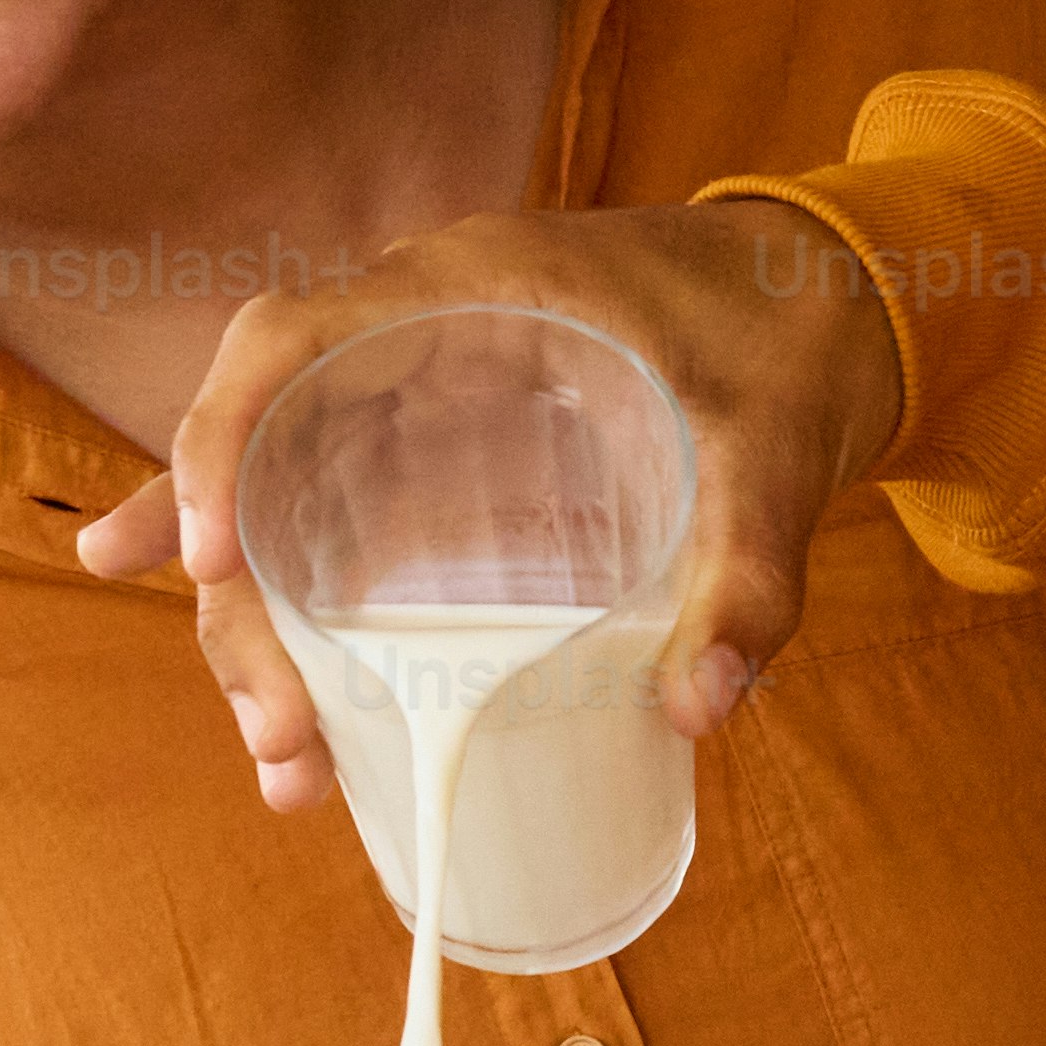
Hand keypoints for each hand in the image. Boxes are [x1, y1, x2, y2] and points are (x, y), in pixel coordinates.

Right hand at [68, 199, 912, 818]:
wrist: (834, 302)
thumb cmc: (793, 346)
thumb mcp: (778, 458)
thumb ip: (748, 575)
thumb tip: (697, 710)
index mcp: (472, 287)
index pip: (290, 336)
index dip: (223, 438)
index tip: (210, 559)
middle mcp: (420, 326)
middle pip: (269, 445)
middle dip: (247, 597)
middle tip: (282, 733)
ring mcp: (424, 388)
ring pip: (289, 494)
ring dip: (264, 623)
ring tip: (283, 758)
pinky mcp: (448, 445)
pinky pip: (341, 511)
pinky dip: (294, 598)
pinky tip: (261, 691)